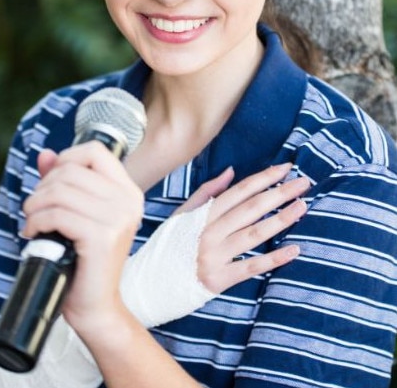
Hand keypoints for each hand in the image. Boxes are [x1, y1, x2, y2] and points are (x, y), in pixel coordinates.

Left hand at [22, 142, 143, 329]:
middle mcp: (129, 201)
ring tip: (32, 221)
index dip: (67, 159)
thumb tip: (45, 154)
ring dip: (34, 206)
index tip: (52, 182)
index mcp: (128, 191)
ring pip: (60, 192)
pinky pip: (57, 215)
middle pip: (72, 170)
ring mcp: (118, 219)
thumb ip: (64, 181)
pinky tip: (34, 233)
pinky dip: (36, 222)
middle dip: (43, 187)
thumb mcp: (78, 213)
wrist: (96, 305)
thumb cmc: (85, 259)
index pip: (96, 151)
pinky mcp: (102, 238)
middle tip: (34, 209)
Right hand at [179, 163, 307, 293]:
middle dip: (279, 193)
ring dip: (281, 219)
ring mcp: (215, 256)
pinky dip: (274, 259)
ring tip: (302, 206)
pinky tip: (294, 249)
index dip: (263, 178)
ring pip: (254, 234)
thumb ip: (207, 192)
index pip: (239, 192)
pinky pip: (251, 267)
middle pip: (251, 209)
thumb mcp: (181, 214)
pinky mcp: (219, 280)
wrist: (149, 282)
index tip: (285, 168)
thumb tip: (231, 171)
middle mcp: (209, 233)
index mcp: (202, 215)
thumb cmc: (168, 245)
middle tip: (303, 182)